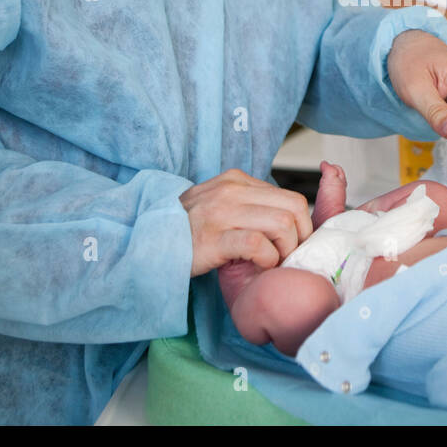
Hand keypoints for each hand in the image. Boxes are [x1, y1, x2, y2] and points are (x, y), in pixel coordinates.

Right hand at [180, 169, 312, 276]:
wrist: (145, 244)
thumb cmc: (186, 231)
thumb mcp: (218, 205)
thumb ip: (247, 204)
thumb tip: (285, 218)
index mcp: (236, 180)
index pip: (290, 197)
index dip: (301, 225)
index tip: (293, 245)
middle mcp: (230, 191)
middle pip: (294, 207)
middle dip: (301, 236)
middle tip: (290, 256)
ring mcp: (221, 213)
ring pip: (281, 223)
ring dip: (286, 249)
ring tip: (274, 262)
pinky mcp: (212, 238)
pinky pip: (257, 244)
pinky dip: (267, 258)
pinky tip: (259, 266)